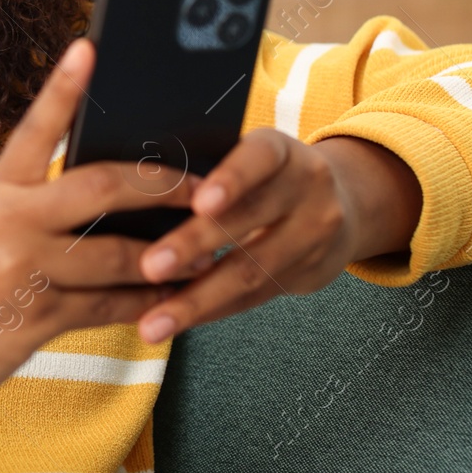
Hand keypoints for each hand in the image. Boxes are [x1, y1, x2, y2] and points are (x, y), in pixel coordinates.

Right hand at [0, 39, 195, 427]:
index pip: (35, 128)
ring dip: (167, 258)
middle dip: (163, 186)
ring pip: (119, 255)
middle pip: (102, 188)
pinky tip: (171, 298)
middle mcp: (10, 222)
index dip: (63, 87)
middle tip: (206, 186)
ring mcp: (26, 270)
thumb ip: (35, 208)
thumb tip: (112, 197)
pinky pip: (110, 306)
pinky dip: (146, 302)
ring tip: (205, 251)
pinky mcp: (39, 319)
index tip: (89, 47)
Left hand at [131, 128, 422, 343]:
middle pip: (248, 219)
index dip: (232, 178)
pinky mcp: (310, 274)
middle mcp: (307, 188)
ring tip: (153, 323)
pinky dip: (210, 312)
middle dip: (194, 245)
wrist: (340, 202)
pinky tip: (176, 323)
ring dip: (196, 300)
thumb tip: (131, 186)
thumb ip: (205, 166)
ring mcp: (315, 234)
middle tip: (148, 267)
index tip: (200, 202)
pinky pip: (252, 299)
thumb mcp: (247, 155)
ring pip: (251, 271)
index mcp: (281, 149)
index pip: (259, 157)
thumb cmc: (262, 174)